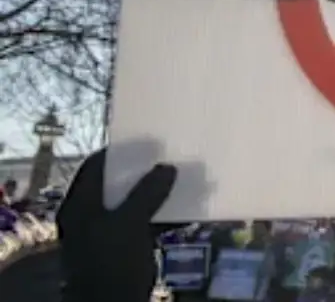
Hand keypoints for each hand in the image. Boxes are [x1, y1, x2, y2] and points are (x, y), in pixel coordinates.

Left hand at [57, 149, 176, 301]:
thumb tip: (167, 167)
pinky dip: (162, 215)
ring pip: (134, 203)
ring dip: (157, 193)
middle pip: (116, 184)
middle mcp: (90, 215)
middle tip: (167, 156)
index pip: (95, 167)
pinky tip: (185, 209)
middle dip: (143, 171)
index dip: (118, 152)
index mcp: (80, 206)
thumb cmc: (112, 261)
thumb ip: (147, 193)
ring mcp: (108, 232)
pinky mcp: (125, 246)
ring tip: (182, 178)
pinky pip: (145, 222)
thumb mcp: (129, 223)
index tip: (145, 140)